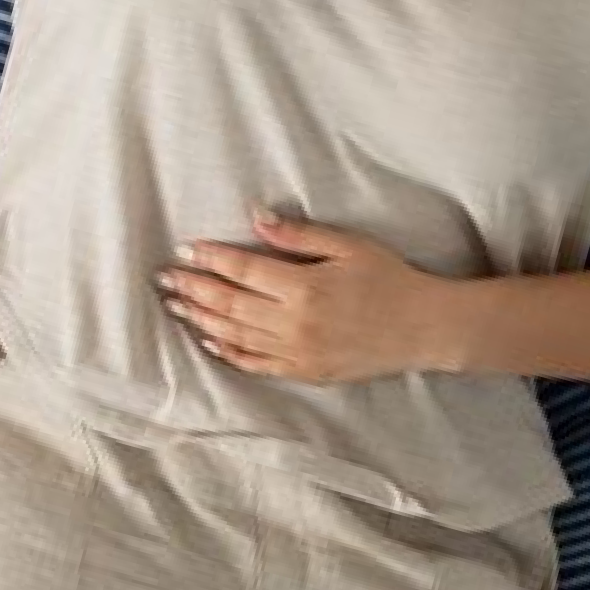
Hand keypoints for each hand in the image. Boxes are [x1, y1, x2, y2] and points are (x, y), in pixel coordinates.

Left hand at [156, 208, 469, 384]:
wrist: (424, 328)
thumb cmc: (391, 279)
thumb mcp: (349, 245)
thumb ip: (298, 235)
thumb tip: (255, 217)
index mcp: (304, 287)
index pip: (243, 270)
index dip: (211, 258)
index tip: (185, 249)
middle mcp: (294, 323)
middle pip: (230, 304)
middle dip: (194, 289)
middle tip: (165, 278)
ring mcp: (297, 352)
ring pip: (235, 336)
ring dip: (202, 319)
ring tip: (176, 305)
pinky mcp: (305, 371)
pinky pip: (256, 364)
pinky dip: (229, 353)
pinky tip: (211, 340)